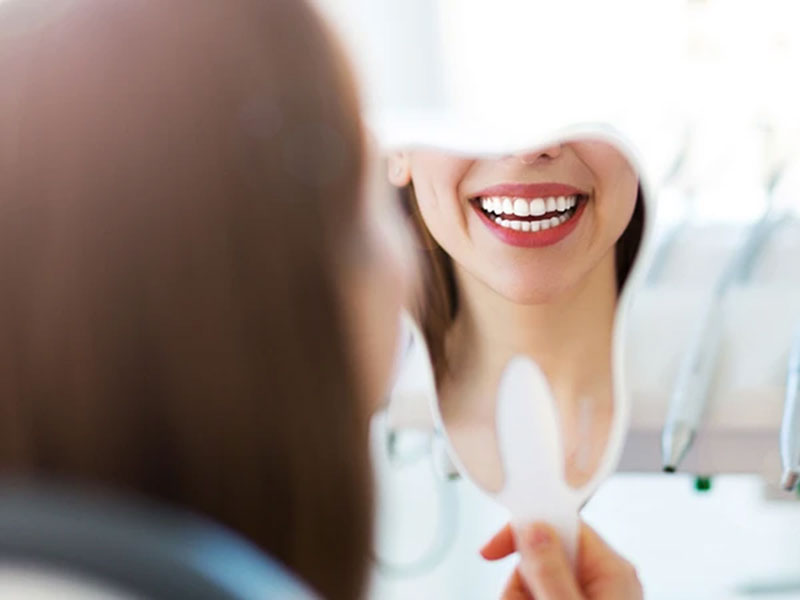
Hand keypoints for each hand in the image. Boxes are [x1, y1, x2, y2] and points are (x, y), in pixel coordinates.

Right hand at [481, 522, 642, 599]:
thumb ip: (551, 571)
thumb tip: (534, 529)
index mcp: (612, 569)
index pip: (562, 523)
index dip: (525, 529)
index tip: (493, 547)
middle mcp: (602, 578)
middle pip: (541, 554)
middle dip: (521, 580)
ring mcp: (588, 595)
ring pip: (533, 577)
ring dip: (519, 595)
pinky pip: (536, 592)